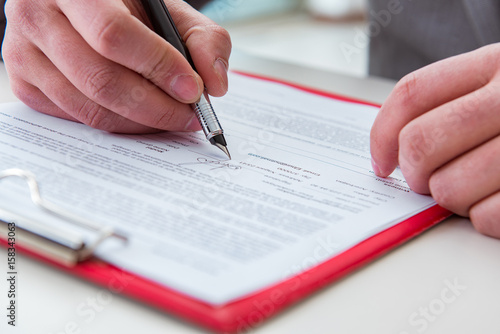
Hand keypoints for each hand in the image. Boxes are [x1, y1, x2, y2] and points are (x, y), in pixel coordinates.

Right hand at [2, 0, 230, 132]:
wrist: (79, 5)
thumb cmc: (124, 5)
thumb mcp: (167, 9)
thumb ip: (203, 39)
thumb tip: (215, 84)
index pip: (113, 34)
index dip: (159, 67)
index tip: (194, 90)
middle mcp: (38, 17)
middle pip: (101, 80)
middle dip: (156, 107)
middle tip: (189, 114)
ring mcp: (24, 55)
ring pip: (90, 108)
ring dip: (141, 123)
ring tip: (172, 117)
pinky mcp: (26, 86)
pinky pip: (78, 119)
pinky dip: (118, 125)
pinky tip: (140, 116)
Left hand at [370, 44, 499, 237]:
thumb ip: (454, 101)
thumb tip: (394, 149)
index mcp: (497, 63)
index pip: (413, 94)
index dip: (383, 134)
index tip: (382, 164)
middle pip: (421, 144)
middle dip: (415, 174)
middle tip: (427, 180)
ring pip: (448, 189)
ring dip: (453, 198)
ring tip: (478, 187)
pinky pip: (487, 218)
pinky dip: (486, 218)